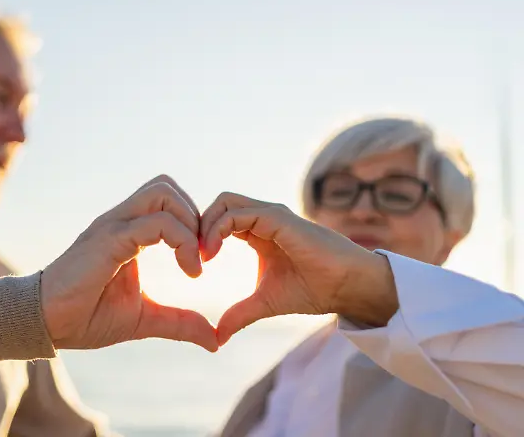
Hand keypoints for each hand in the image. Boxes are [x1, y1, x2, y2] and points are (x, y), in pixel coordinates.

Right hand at [41, 175, 218, 351]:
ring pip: (162, 193)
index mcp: (127, 232)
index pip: (167, 200)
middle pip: (166, 186)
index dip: (192, 224)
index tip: (200, 264)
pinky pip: (153, 223)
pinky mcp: (109, 240)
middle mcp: (120, 221)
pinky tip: (189, 272)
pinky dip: (181, 240)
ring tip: (194, 261)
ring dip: (189, 223)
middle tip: (202, 256)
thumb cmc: (86, 317)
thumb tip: (215, 341)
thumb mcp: (144, 320)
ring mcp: (113, 226)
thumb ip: (179, 323)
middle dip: (194, 216)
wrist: (47, 325)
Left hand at [199, 192, 397, 344]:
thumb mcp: (265, 303)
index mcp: (257, 230)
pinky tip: (211, 254)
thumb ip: (240, 314)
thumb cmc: (314, 290)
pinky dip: (218, 229)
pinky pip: (238, 213)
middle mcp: (262, 217)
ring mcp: (270, 214)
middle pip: (218, 205)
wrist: (348, 288)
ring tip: (202, 257)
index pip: (219, 218)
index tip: (194, 265)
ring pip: (224, 203)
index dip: (201, 235)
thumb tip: (217, 337)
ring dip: (204, 226)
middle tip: (192, 257)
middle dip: (197, 226)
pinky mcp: (278, 218)